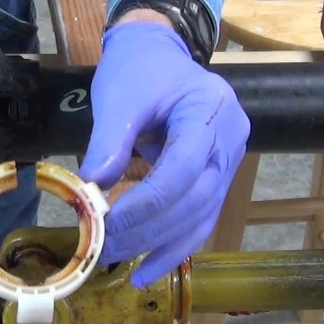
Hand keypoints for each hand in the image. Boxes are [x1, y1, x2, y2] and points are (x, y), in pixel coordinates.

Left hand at [78, 20, 249, 287]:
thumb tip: (93, 186)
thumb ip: (109, 141)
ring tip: (122, 265)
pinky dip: (174, 245)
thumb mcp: (119, 97)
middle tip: (106, 249)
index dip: (144, 203)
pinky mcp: (217, 178)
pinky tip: (147, 269)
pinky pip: (200, 217)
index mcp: (210, 110)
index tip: (106, 223)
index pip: (181, 169)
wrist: (159, 55)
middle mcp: (230, 139)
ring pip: (201, 216)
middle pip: (195, 198)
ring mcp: (229, 161)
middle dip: (149, 230)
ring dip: (161, 246)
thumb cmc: (139, 70)